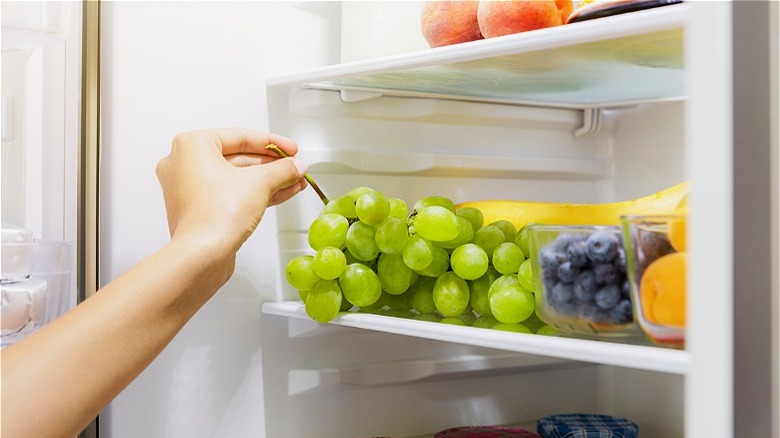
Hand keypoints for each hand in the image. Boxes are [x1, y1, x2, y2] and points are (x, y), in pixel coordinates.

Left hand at [155, 128, 307, 258]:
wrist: (202, 255)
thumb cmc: (216, 215)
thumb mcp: (260, 182)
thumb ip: (282, 169)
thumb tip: (296, 166)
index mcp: (191, 146)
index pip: (240, 137)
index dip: (272, 143)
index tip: (289, 149)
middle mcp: (184, 164)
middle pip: (238, 158)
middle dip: (271, 165)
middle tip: (293, 166)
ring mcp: (189, 188)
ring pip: (236, 178)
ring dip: (267, 180)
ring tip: (293, 181)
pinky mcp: (197, 209)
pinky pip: (230, 193)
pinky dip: (253, 193)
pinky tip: (280, 193)